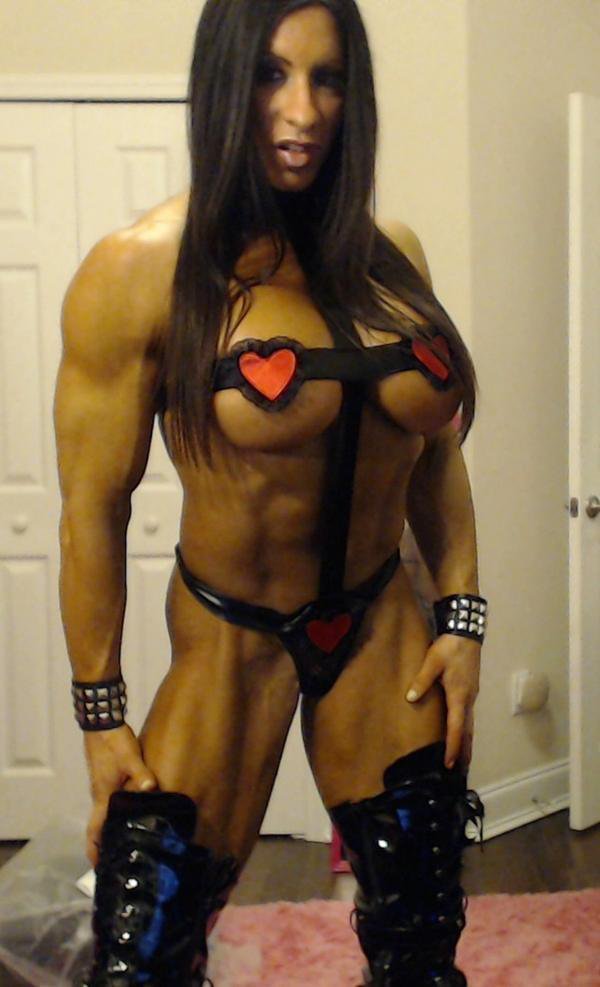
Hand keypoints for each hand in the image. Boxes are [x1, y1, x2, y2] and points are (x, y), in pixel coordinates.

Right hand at [83, 724, 157, 865]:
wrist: (101, 723)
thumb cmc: (113, 742)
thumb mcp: (130, 757)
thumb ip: (141, 773)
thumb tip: (151, 788)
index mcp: (103, 795)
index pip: (95, 829)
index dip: (95, 849)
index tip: (98, 869)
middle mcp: (99, 795)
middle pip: (97, 826)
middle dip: (103, 845)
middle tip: (115, 861)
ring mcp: (101, 787)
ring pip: (103, 815)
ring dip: (109, 831)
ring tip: (123, 843)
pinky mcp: (106, 779)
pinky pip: (109, 804)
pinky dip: (115, 815)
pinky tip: (129, 814)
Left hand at [406, 634, 480, 770]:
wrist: (466, 634)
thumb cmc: (449, 648)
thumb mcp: (432, 662)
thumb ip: (421, 680)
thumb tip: (410, 698)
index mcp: (459, 696)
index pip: (456, 727)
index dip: (452, 747)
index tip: (448, 763)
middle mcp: (468, 699)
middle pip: (467, 731)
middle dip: (464, 751)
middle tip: (459, 770)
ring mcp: (471, 695)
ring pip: (470, 724)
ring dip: (466, 741)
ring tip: (462, 758)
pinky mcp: (470, 690)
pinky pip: (468, 716)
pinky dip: (465, 729)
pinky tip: (460, 732)